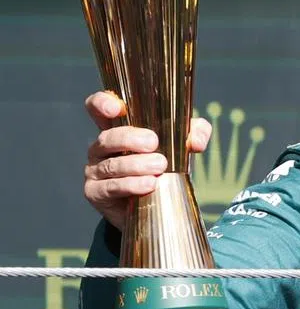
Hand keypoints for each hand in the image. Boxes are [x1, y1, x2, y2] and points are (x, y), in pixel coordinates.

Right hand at [83, 91, 212, 231]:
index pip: (97, 108)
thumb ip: (193, 134)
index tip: (117, 109)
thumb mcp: (181, 145)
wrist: (157, 205)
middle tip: (153, 143)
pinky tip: (149, 184)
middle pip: (107, 137)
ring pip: (111, 164)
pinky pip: (111, 187)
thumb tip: (195, 141)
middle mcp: (102, 148)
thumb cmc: (164, 166)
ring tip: (160, 166)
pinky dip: (131, 185)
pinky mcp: (96, 193)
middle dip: (130, 139)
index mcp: (117, 128)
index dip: (102, 103)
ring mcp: (95, 170)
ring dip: (136, 165)